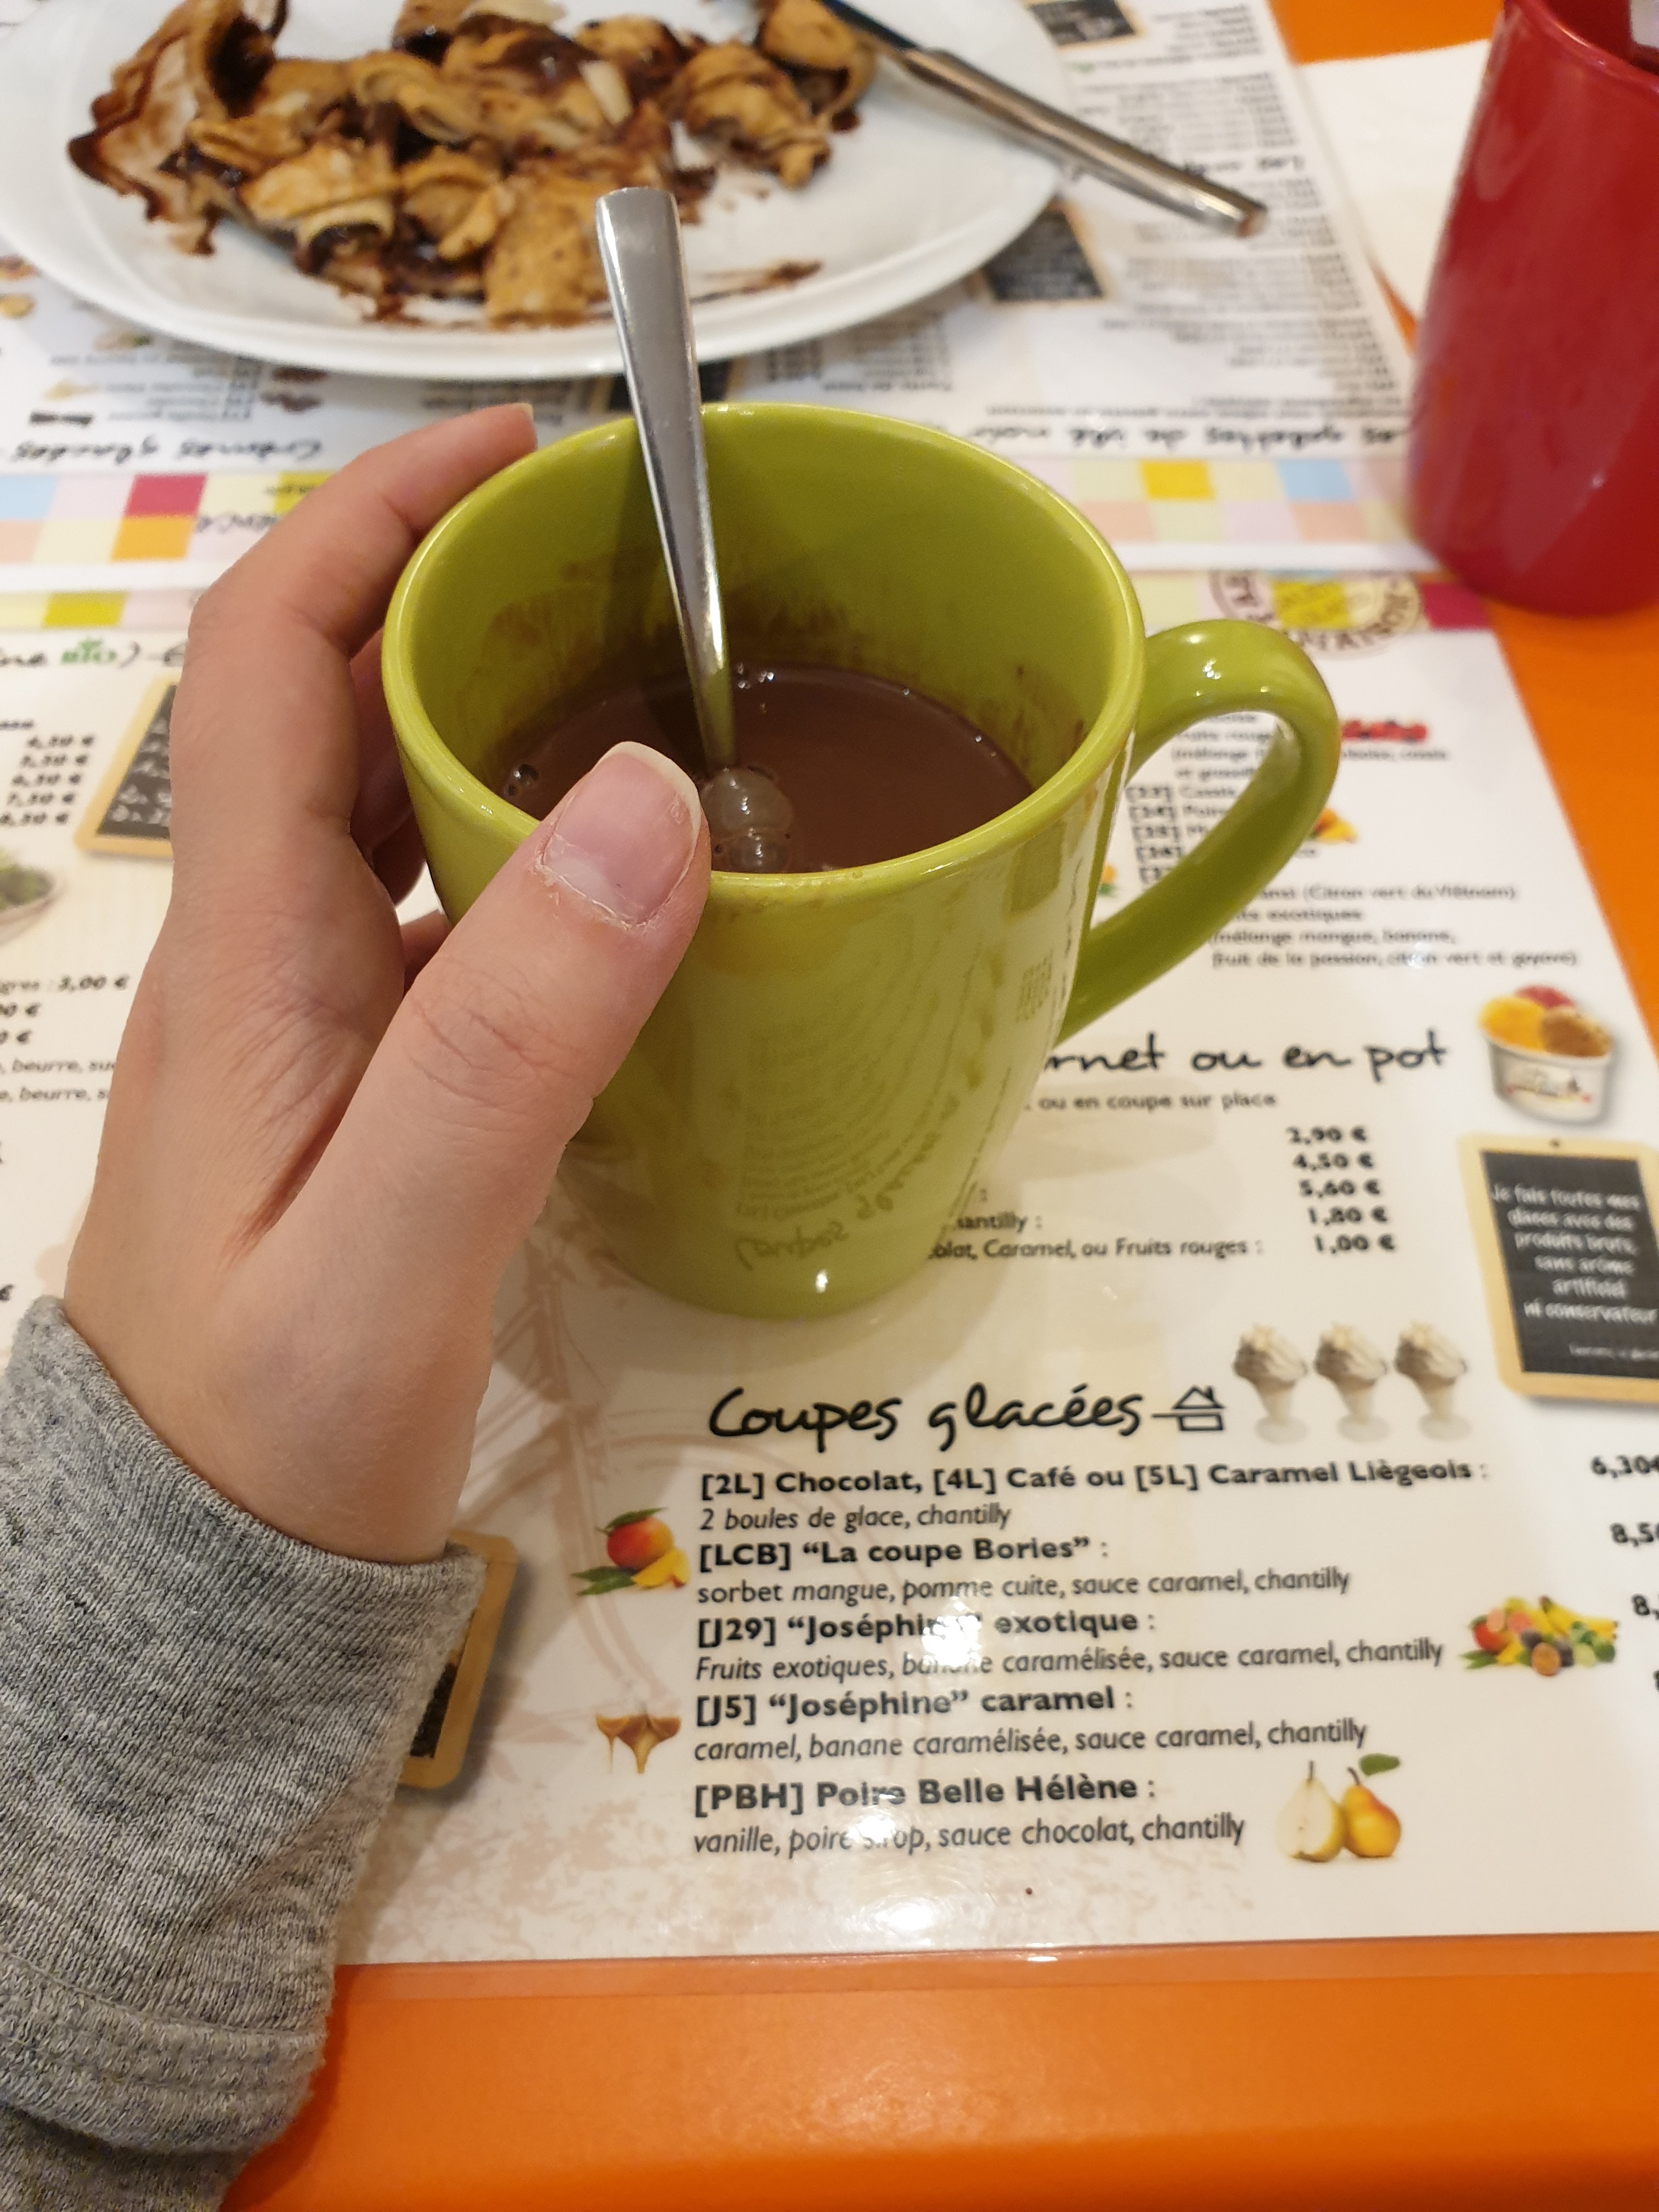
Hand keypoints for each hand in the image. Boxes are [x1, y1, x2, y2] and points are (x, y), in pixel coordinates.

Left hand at [64, 408, 708, 1562]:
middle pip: (337, 701)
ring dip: (503, 715)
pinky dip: (530, 855)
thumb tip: (653, 803)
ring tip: (664, 690)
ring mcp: (309, 1021)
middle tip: (647, 573)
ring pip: (392, 803)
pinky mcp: (361, 1087)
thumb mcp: (398, 1241)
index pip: (275, 655)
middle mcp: (266, 954)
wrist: (193, 1579)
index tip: (527, 452)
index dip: (381, 518)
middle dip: (469, 591)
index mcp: (251, 949)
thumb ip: (516, 1039)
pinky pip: (441, 914)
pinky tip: (633, 891)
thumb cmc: (270, 1428)